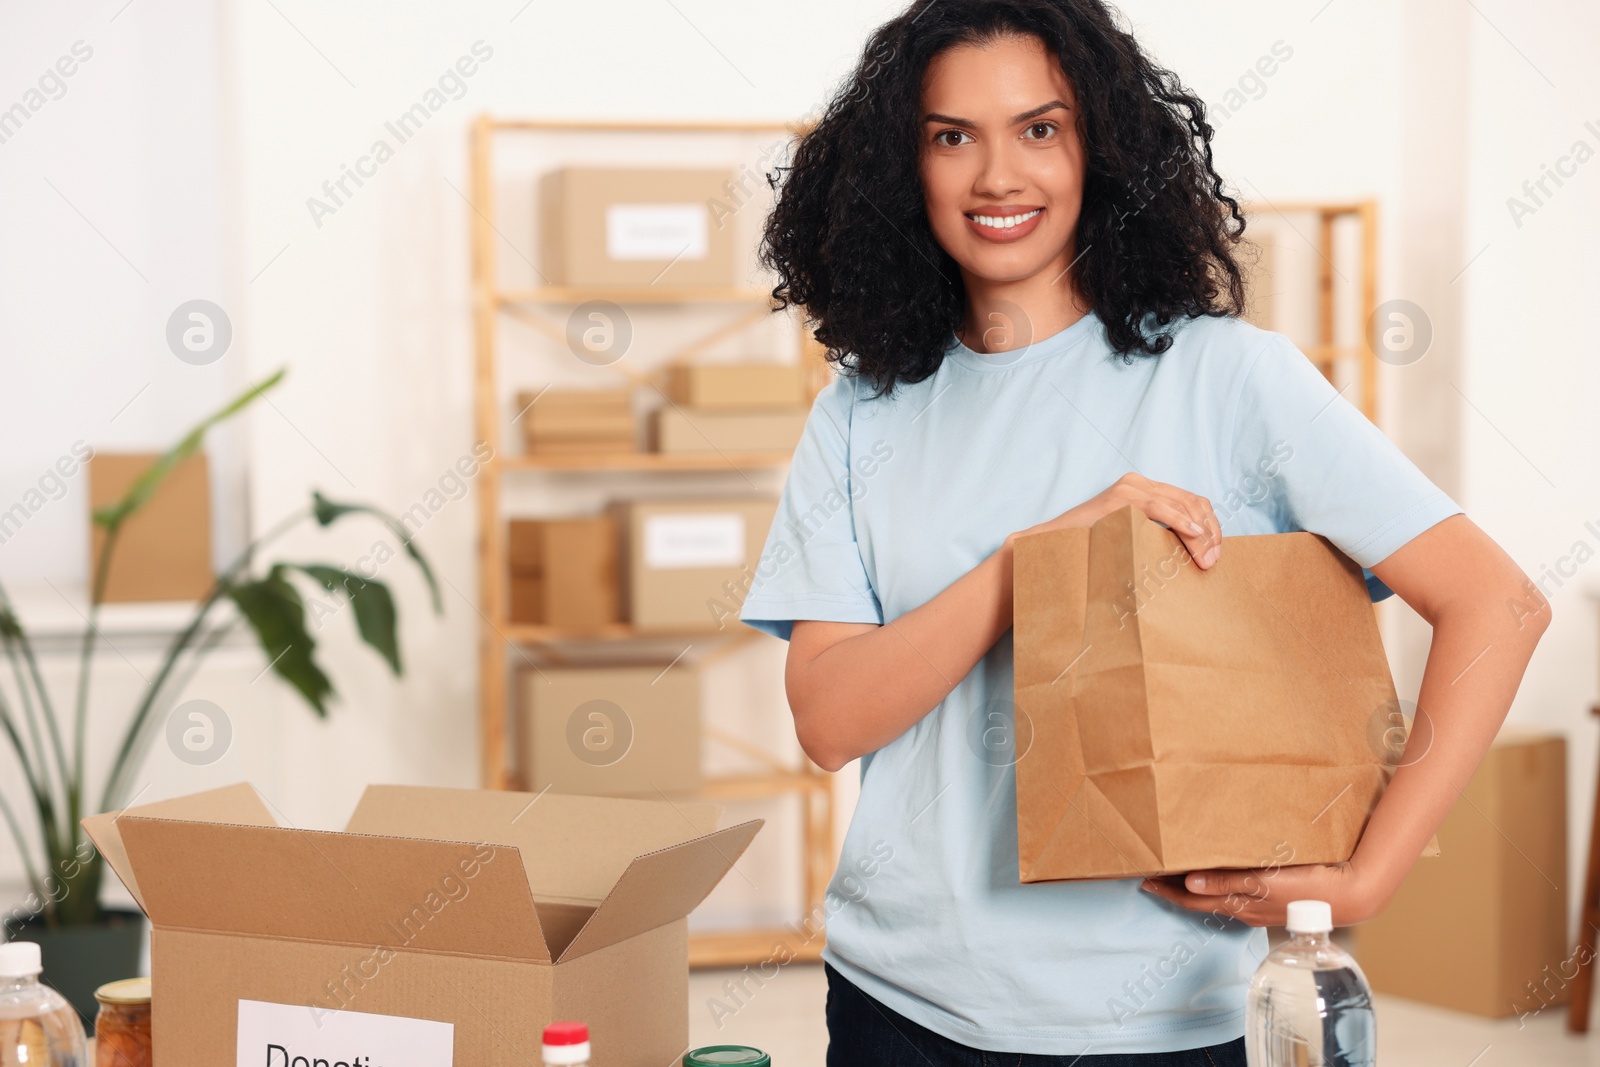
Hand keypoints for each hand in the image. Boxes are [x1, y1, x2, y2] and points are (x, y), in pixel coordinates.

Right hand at [1009, 472, 1222, 568]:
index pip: (1192, 503)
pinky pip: (1161, 508)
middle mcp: (1139, 484)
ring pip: (1183, 505)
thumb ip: (1157, 539)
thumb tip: (1196, 557)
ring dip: (1201, 533)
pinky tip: (1194, 536)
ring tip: (1206, 558)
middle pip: (1193, 502)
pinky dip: (1182, 522)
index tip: (1215, 554)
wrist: (1051, 548)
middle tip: (1214, 560)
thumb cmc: (1090, 552)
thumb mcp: (1132, 542)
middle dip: (1211, 532)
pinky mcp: (1121, 498)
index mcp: (1144, 491)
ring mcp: (1129, 488)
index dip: (1211, 527)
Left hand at [1138, 862, 1382, 927]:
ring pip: (1217, 897)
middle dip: (1175, 889)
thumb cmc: (1307, 887)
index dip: (1166, 890)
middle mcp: (1244, 909)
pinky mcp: (1274, 901)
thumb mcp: (1264, 881)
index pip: (1191, 899)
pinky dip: (1219, 886)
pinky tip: (1220, 875)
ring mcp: (1259, 907)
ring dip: (1195, 887)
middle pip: (1200, 900)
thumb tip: (1190, 883)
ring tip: (1178, 874)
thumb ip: (1228, 881)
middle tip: (1152, 874)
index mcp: (1238, 904)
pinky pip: (1237, 894)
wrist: (1349, 895)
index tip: (1143, 879)